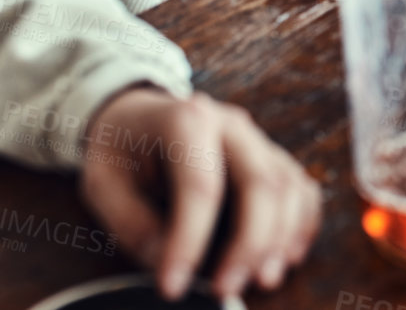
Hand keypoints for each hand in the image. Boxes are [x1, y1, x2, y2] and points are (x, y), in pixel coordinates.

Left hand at [79, 88, 322, 300]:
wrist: (140, 116)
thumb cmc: (123, 151)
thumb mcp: (103, 183)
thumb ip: (131, 223)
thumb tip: (166, 261)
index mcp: (186, 120)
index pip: (200, 185)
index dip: (189, 240)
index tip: (172, 286)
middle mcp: (232, 125)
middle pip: (261, 182)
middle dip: (250, 244)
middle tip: (225, 290)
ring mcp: (258, 140)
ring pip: (288, 187)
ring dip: (280, 240)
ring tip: (262, 281)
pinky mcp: (273, 159)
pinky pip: (302, 190)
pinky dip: (301, 226)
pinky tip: (287, 258)